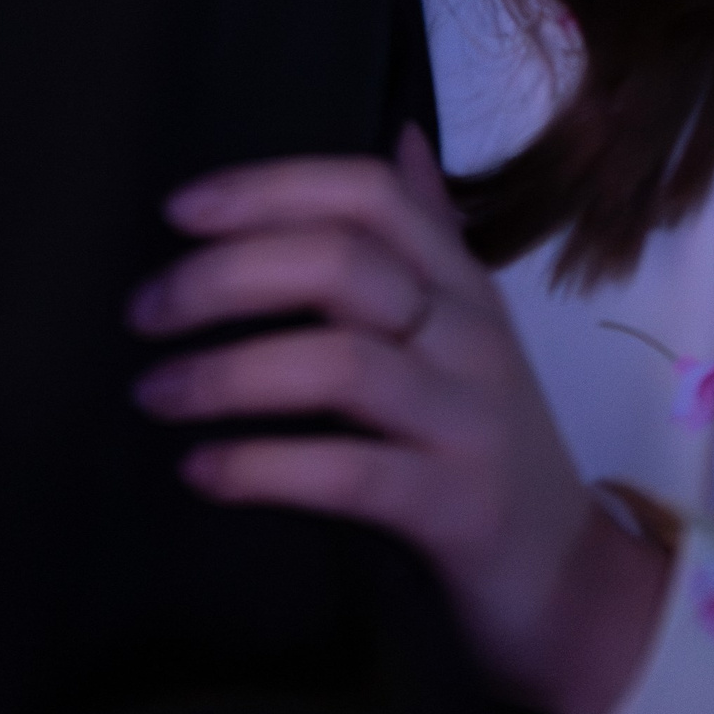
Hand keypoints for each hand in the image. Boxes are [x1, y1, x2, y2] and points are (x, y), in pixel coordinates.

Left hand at [128, 123, 670, 713]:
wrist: (570, 582)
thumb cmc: (486, 441)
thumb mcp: (467, 327)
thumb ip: (428, 233)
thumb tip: (401, 132)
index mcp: (460, 280)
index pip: (368, 193)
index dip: (269, 188)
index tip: (178, 211)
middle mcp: (469, 334)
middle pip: (342, 263)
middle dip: (227, 276)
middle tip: (143, 311)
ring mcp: (468, 420)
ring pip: (341, 364)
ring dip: (229, 372)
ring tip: (153, 392)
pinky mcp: (457, 507)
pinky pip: (351, 474)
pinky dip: (265, 466)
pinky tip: (201, 470)